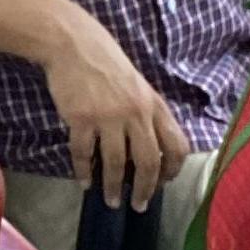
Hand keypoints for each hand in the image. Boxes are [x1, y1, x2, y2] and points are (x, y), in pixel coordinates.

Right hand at [39, 7, 189, 203]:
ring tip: (111, 201)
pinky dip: (84, 171)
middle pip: (148, 162)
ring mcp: (108, 117)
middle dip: (145, 189)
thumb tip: (149, 146)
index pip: (176, 146)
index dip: (172, 170)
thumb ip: (146, 112)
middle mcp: (136, 113)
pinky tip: (84, 181)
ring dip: (113, 187)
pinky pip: (84, 154)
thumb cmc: (106, 63)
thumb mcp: (138, 85)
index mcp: (154, 105)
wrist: (73, 43)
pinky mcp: (81, 119)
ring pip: (116, 163)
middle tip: (139, 205)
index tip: (163, 183)